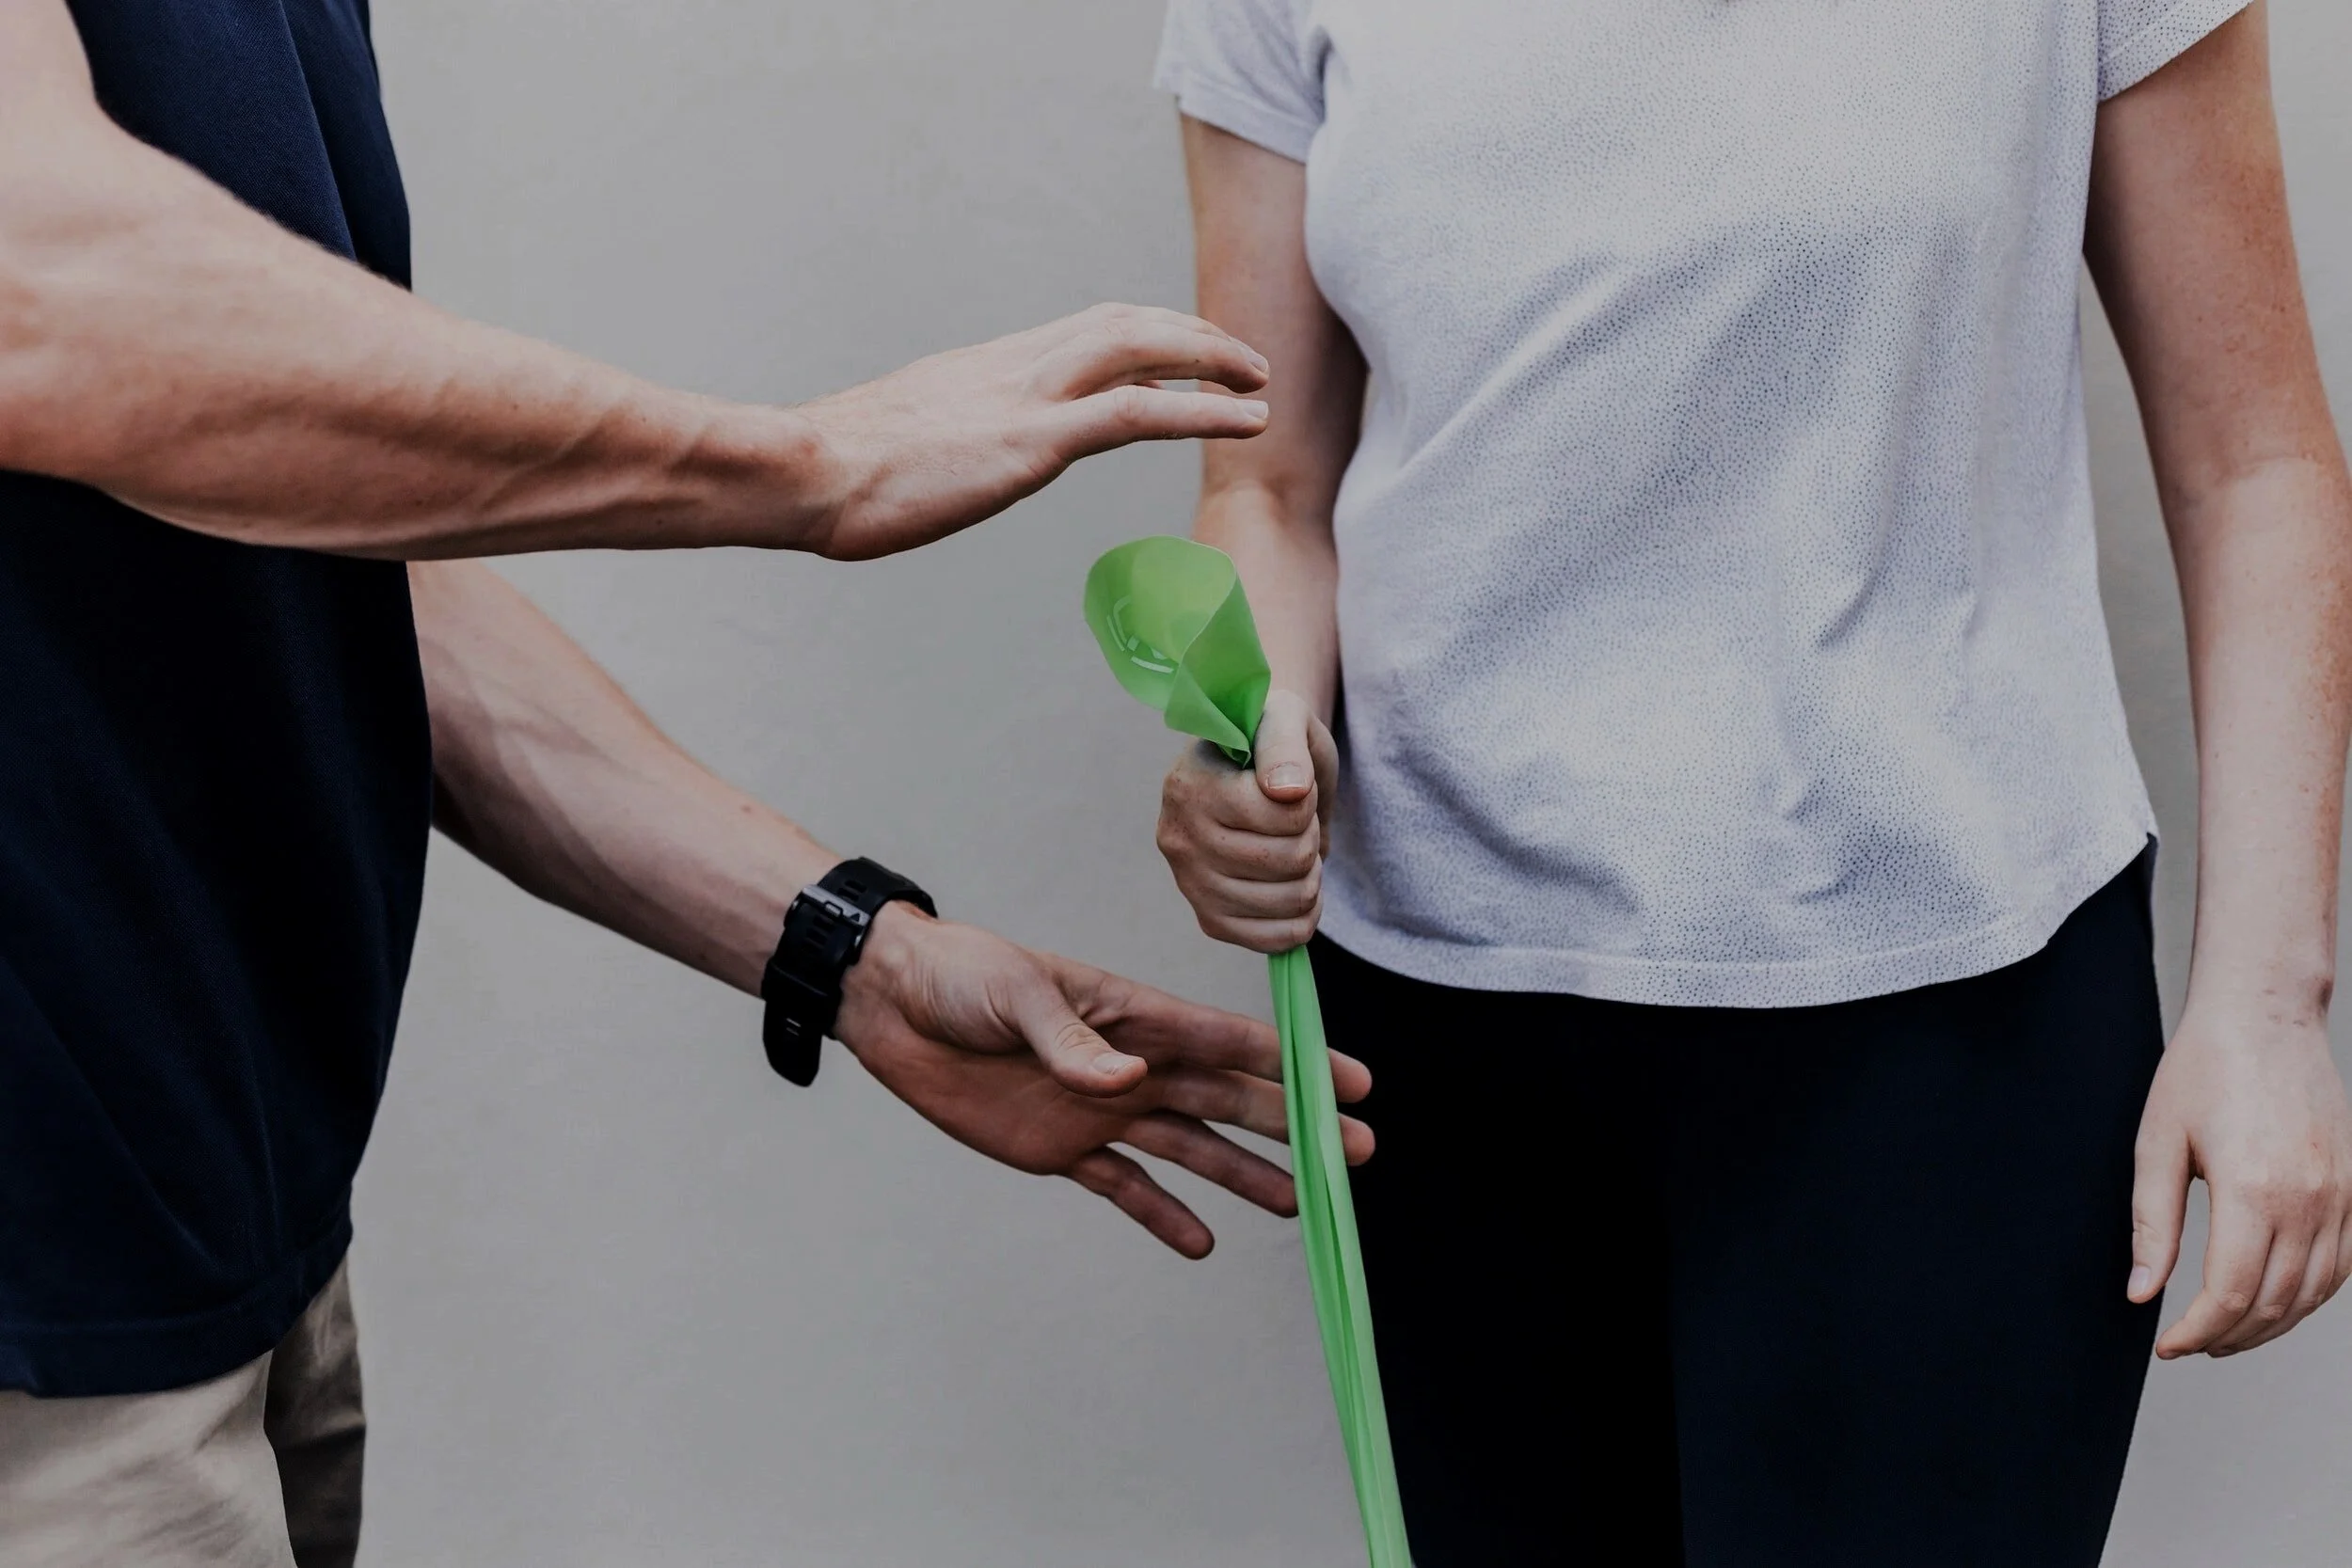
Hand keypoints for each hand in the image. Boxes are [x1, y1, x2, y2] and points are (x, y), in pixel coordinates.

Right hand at [797, 304, 1269, 560]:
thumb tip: (933, 463)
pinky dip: (1203, 411)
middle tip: (1237, 359)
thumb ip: (930, 445)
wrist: (800, 473)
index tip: (1177, 353)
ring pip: (1141, 348)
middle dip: (1187, 335)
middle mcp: (1011, 367)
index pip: (1077, 332)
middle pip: (1121, 323)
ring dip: (1210, 360)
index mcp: (979, 369)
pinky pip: (1139, 412)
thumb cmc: (826, 476)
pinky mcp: (1033, 441)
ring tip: (1258, 382)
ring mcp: (1025, 398)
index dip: (1139, 336)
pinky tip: (1247, 420)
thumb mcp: (889, 447)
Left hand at [834, 904, 1373, 1256]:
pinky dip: (1162, 1215)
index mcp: (1133, 1015)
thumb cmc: (960, 977)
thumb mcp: (1015, 995)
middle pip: (1229, 1100)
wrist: (893, 1005)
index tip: (1352, 1082)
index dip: (1294, 1063)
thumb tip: (1127, 1082)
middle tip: (1356, 1151)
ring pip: (1191, 1147)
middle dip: (1294, 1125)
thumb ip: (1072, 1042)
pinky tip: (1202, 1242)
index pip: (1229, 1043)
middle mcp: (1131, 1065)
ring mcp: (1099, 1108)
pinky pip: (1125, 1186)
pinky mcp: (1059, 1147)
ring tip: (1298, 1205)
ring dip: (1243, 1175)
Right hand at [1157, 689, 1336, 952]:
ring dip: (1309, 874)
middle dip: (1310, 837)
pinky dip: (1302, 917)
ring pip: (1289, 901)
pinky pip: (1275, 940)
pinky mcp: (1209, 920)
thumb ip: (1285, 745)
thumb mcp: (1285, 720)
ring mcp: (1189, 885)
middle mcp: (1177, 838)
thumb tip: (1287, 790)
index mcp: (1189, 786)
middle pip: (1288, 860)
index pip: (1283, 815)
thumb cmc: (1272, 744)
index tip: (1291, 784)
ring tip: (1288, 847)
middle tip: (1293, 820)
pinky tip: (1293, 888)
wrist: (1257, 772)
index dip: (1306, 801)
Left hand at [2130, 997, 2351, 1354]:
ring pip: (2312, 1294)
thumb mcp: (2157, 1141)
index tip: (2166, 1344)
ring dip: (2269, 1326)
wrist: (2266, 1017)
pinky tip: (2272, 1299)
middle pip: (2273, 1304)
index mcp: (2253, 1191)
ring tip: (2225, 1333)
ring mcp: (2341, 1199)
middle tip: (2189, 1343)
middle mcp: (2309, 1203)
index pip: (2229, 1295)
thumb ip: (2151, 1223)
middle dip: (2228, 1337)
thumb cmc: (2203, 1069)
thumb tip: (2142, 1292)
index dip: (2195, 1332)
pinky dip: (2307, 1297)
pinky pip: (2340, 1267)